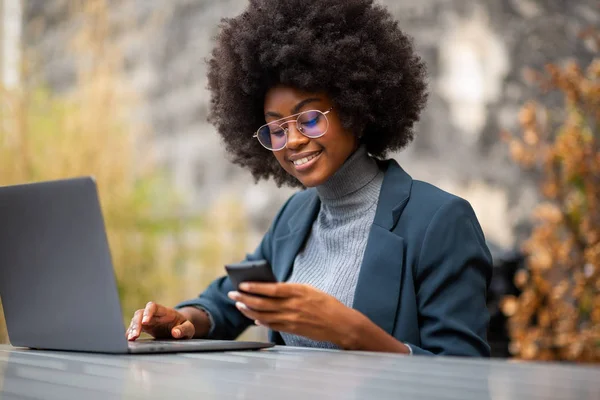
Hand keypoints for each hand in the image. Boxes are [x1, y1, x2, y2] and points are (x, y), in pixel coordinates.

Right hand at [126, 302, 194, 340]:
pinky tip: (129, 339)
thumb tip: (175, 333)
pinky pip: (134, 328)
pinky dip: (130, 333)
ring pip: (135, 320)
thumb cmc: (184, 326)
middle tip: (135, 335)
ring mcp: (148, 321)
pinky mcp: (145, 328)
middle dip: (136, 323)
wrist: (181, 328)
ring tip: (131, 338)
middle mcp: (154, 314)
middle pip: (140, 313)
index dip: (148, 312)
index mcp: (165, 312)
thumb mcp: (189, 328)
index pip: (153, 306)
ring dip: (132, 328)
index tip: (145, 321)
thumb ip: (184, 330)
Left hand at [227, 283, 361, 347]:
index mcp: (298, 291)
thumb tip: (270, 288)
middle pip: (263, 303)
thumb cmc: (326, 304)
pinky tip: (254, 318)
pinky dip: (261, 321)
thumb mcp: (310, 290)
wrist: (340, 324)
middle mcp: (293, 305)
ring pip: (264, 315)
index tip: (242, 284)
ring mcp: (292, 319)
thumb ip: (291, 290)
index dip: (255, 287)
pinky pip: (272, 325)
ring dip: (249, 310)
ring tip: (239, 305)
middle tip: (233, 294)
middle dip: (245, 298)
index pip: (271, 289)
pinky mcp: (292, 329)